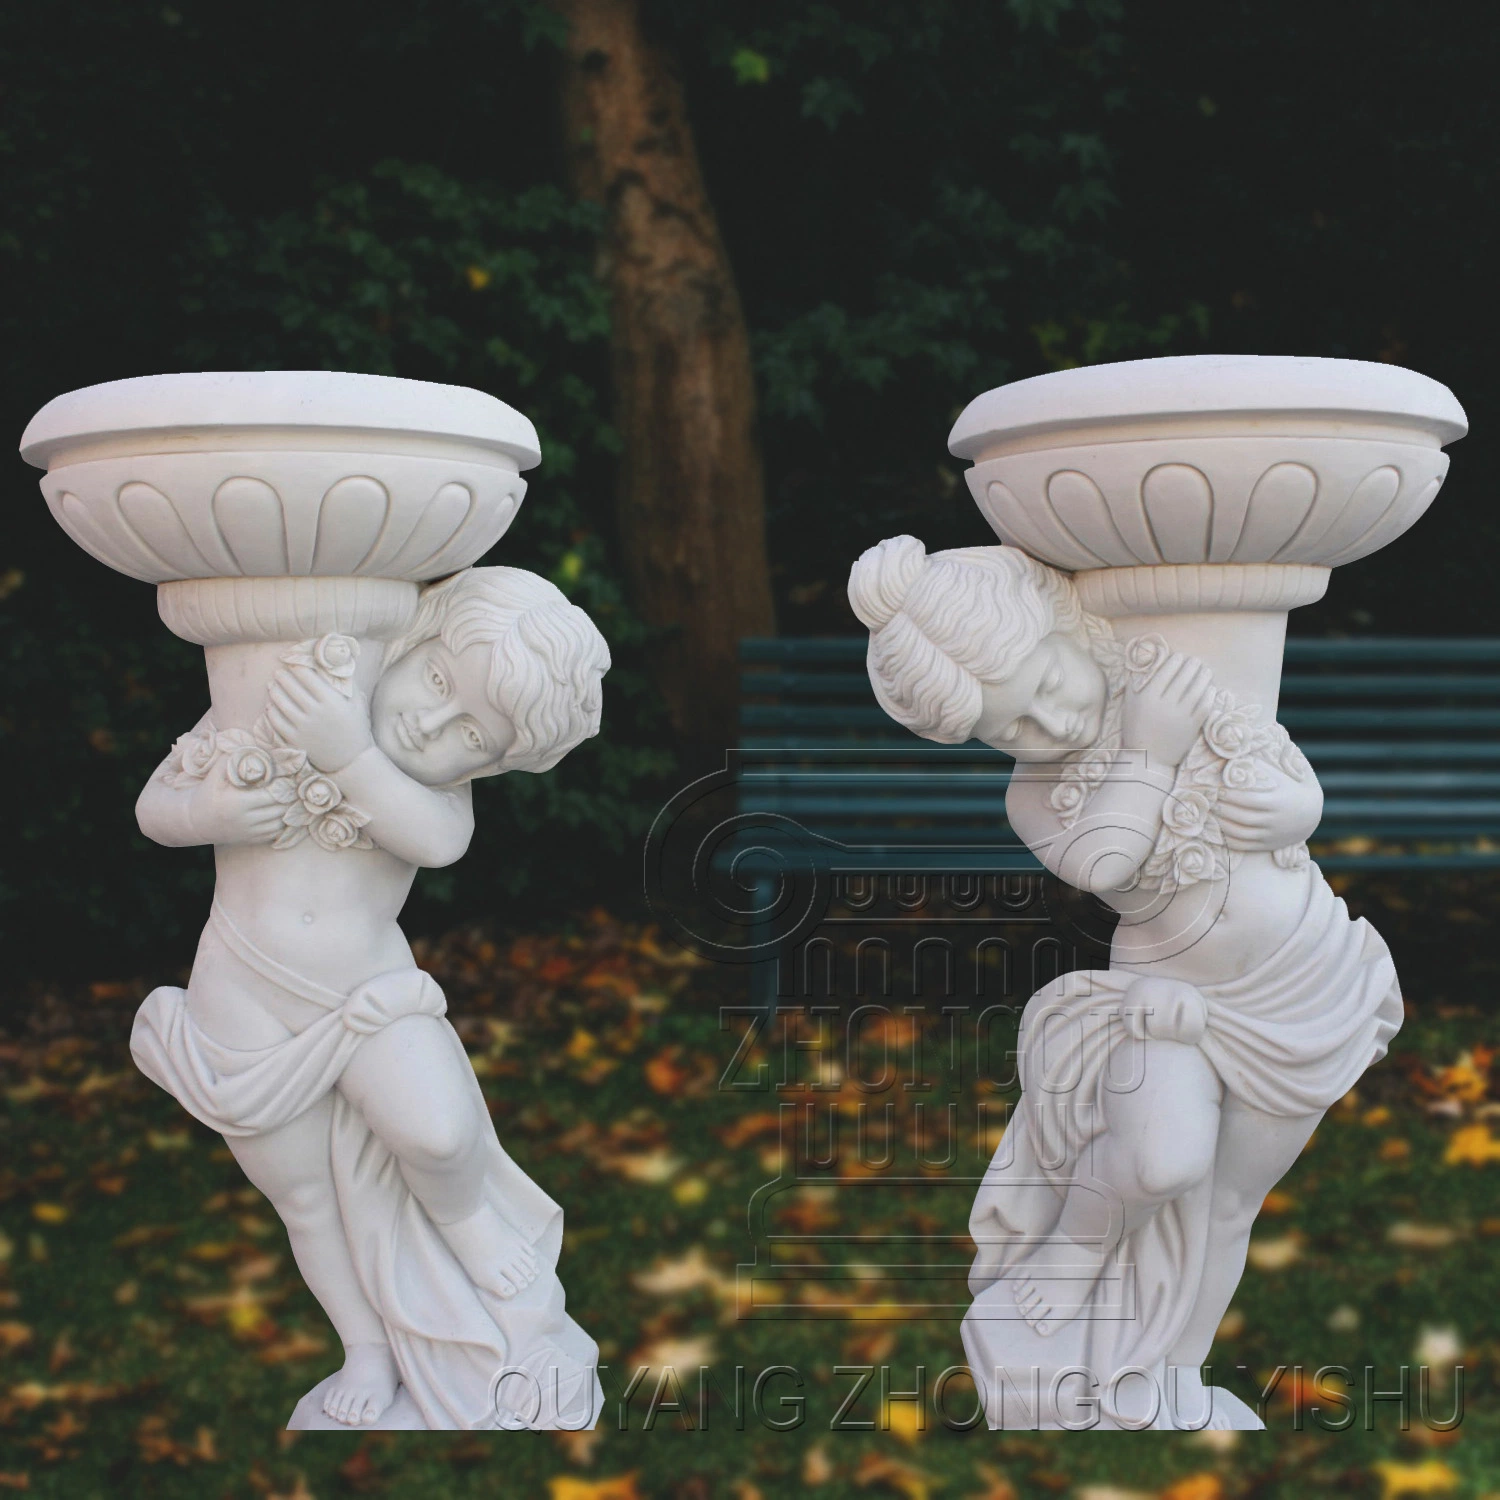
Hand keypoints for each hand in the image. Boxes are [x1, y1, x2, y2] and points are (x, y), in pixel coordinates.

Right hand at [188, 769, 287, 845]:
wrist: (195, 821)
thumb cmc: (207, 794)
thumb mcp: (214, 775)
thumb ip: (231, 760)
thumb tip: (251, 747)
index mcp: (238, 803)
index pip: (272, 795)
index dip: (283, 786)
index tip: (289, 778)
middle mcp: (245, 820)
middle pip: (280, 810)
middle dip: (289, 798)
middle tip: (294, 788)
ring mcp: (249, 833)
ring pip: (280, 823)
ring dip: (288, 812)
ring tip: (290, 799)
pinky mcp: (251, 840)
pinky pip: (275, 833)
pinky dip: (282, 823)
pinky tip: (281, 813)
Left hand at [265, 666, 373, 772]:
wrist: (352, 761)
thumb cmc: (357, 730)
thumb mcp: (359, 705)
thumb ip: (350, 685)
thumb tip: (339, 668)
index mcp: (332, 702)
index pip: (309, 678)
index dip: (298, 668)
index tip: (294, 664)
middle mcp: (315, 713)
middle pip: (292, 688)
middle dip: (283, 677)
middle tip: (278, 672)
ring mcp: (303, 727)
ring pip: (282, 703)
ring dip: (274, 691)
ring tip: (271, 685)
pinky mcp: (295, 740)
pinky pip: (277, 722)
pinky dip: (272, 711)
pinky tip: (271, 705)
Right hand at [1121, 652, 1214, 766]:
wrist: (1147, 759)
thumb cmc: (1136, 729)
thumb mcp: (1129, 705)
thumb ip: (1135, 682)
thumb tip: (1146, 662)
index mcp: (1148, 697)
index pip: (1167, 670)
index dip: (1177, 660)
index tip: (1180, 656)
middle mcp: (1165, 704)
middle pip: (1185, 676)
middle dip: (1192, 665)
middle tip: (1196, 661)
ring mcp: (1180, 716)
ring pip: (1198, 688)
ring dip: (1204, 676)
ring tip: (1206, 671)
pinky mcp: (1192, 727)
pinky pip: (1205, 705)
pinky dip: (1209, 694)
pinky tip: (1210, 688)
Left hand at [1217, 775, 1323, 851]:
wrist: (1311, 814)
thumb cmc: (1292, 789)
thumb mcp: (1284, 776)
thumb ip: (1264, 768)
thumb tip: (1238, 757)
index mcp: (1278, 802)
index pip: (1249, 800)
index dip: (1231, 796)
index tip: (1218, 790)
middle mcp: (1274, 821)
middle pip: (1242, 817)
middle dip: (1223, 809)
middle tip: (1209, 801)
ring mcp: (1270, 835)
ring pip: (1240, 833)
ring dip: (1222, 824)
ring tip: (1211, 814)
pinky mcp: (1266, 845)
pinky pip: (1244, 845)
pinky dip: (1228, 839)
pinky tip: (1219, 829)